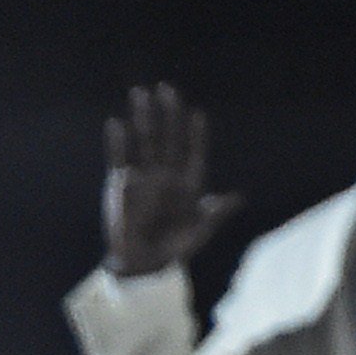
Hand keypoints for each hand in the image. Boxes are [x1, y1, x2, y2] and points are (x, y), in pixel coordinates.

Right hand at [103, 83, 243, 279]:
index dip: (195, 135)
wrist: (144, 264)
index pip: (193, 152)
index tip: (197, 115)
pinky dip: (117, 143)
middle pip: (168, 138)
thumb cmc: (175, 248)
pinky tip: (116, 125)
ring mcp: (144, 176)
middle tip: (167, 90)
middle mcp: (166, 174)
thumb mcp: (199, 232)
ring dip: (143, 118)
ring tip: (140, 93)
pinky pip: (120, 159)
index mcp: (187, 183)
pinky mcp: (122, 184)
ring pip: (145, 141)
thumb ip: (215, 213)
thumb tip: (238, 198)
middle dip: (168, 115)